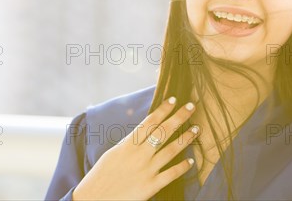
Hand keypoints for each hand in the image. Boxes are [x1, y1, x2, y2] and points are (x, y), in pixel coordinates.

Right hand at [72, 97, 199, 200]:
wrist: (94, 200)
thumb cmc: (101, 176)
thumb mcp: (113, 153)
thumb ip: (130, 143)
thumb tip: (143, 132)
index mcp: (128, 145)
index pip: (149, 122)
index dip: (162, 110)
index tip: (173, 99)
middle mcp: (139, 155)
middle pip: (163, 132)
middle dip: (179, 117)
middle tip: (191, 106)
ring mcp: (146, 170)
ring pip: (171, 150)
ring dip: (186, 138)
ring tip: (197, 129)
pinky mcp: (151, 186)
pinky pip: (171, 175)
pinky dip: (182, 167)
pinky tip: (191, 161)